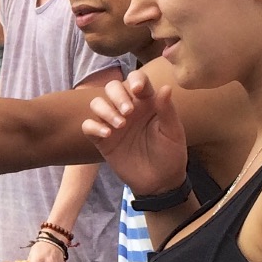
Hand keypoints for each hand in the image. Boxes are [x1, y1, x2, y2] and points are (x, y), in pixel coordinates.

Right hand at [80, 71, 187, 197]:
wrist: (160, 182)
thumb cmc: (170, 154)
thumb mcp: (173, 132)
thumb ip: (167, 110)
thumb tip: (165, 87)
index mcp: (147, 102)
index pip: (137, 80)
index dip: (135, 79)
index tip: (138, 90)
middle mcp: (128, 109)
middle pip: (112, 87)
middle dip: (117, 95)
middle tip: (128, 113)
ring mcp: (113, 124)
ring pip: (97, 103)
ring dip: (105, 110)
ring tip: (120, 126)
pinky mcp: (102, 140)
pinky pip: (88, 126)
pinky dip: (94, 127)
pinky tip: (107, 135)